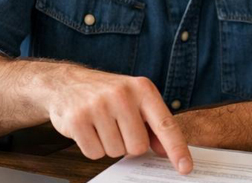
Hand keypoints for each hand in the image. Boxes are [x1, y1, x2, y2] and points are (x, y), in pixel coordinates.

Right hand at [40, 65, 191, 173]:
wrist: (66, 83)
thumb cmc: (106, 94)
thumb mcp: (134, 100)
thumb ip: (153, 125)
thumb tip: (168, 151)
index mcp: (142, 89)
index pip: (165, 124)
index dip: (177, 149)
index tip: (185, 167)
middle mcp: (122, 94)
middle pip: (138, 146)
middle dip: (128, 143)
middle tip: (117, 126)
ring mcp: (98, 106)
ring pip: (115, 152)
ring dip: (109, 145)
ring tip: (101, 125)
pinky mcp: (77, 119)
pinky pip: (94, 153)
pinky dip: (92, 147)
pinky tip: (88, 129)